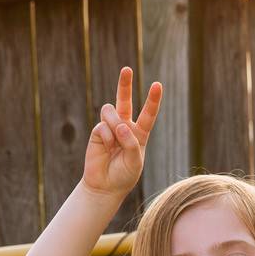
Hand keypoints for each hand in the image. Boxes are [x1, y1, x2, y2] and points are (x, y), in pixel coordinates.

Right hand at [83, 66, 162, 200]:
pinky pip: (102, 126)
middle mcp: (124, 127)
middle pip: (124, 100)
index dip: (152, 100)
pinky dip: (106, 137)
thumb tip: (120, 124)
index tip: (157, 85)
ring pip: (111, 111)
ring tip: (115, 141)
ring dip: (115, 124)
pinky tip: (106, 148)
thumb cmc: (124, 175)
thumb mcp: (135, 162)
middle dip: (124, 84)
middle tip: (126, 69)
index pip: (148, 114)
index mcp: (139, 133)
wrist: (105, 186)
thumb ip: (131, 143)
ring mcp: (110, 128)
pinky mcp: (97, 132)